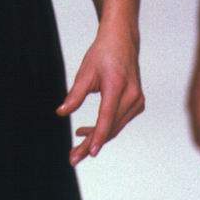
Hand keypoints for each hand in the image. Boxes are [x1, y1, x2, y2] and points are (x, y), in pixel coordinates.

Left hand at [55, 24, 144, 166]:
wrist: (122, 40)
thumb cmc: (102, 54)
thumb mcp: (85, 72)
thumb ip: (74, 95)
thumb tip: (61, 113)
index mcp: (117, 86)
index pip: (107, 117)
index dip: (98, 136)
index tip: (90, 153)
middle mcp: (132, 95)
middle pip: (111, 127)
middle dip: (91, 143)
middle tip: (73, 158)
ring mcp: (138, 100)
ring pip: (115, 127)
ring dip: (97, 137)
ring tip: (76, 145)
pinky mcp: (138, 103)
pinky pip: (119, 121)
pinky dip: (105, 128)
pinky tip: (87, 131)